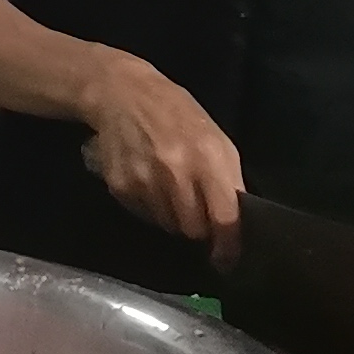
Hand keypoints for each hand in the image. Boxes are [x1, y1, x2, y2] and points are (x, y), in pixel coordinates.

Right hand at [76, 55, 242, 255]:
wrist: (122, 93)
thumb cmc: (178, 115)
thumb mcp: (216, 139)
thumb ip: (228, 179)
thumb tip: (233, 223)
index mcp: (208, 159)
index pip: (223, 217)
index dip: (227, 246)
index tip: (227, 260)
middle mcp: (176, 173)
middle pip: (192, 229)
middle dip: (197, 227)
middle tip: (195, 209)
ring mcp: (145, 181)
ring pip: (166, 225)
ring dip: (172, 215)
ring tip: (168, 186)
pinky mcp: (120, 186)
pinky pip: (143, 214)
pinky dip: (149, 205)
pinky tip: (147, 178)